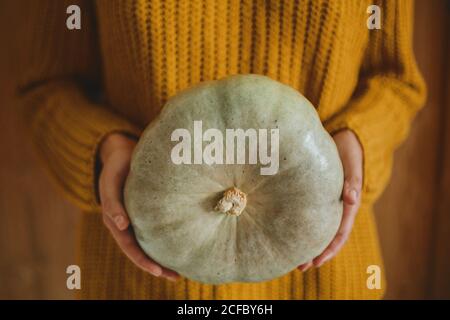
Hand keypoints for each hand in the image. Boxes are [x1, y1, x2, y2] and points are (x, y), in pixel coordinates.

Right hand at [98, 132, 178, 280]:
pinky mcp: (144, 216)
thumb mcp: (111, 179)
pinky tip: (180, 251)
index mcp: (115, 219)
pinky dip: (164, 244)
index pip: (129, 245)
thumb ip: (112, 201)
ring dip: (161, 261)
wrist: (121, 154)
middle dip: (156, 266)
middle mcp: (124, 225)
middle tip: (175, 277)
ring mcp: (134, 221)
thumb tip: (121, 225)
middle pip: (139, 252)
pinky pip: (154, 234)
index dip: (142, 259)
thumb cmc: (117, 166)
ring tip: (179, 274)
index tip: (156, 270)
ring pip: (147, 246)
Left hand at [298, 129, 362, 271]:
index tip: (315, 262)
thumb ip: (352, 181)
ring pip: (318, 228)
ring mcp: (328, 203)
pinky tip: (288, 231)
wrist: (345, 139)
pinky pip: (311, 215)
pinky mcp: (318, 195)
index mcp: (348, 205)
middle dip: (315, 253)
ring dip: (307, 243)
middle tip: (299, 267)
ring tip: (292, 257)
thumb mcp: (352, 164)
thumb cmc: (348, 152)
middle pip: (327, 237)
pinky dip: (303, 226)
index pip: (339, 234)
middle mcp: (338, 208)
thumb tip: (352, 199)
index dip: (328, 250)